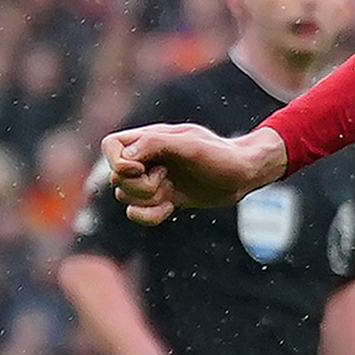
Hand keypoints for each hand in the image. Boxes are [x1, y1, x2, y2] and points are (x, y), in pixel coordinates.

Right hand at [104, 124, 287, 225]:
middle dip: (138, 183)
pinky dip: (149, 216)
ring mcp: (153, 180)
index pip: (110, 145)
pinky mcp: (163, 199)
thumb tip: (125, 160)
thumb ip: (155, 144)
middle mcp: (146, 159)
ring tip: (171, 189)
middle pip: (115, 177)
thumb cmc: (220, 154)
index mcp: (148, 139)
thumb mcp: (190, 145)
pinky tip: (170, 208)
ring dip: (146, 199)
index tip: (140, 168)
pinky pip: (137, 213)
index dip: (116, 160)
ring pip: (124, 196)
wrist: (244, 174)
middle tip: (166, 176)